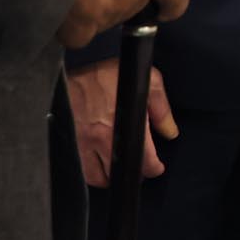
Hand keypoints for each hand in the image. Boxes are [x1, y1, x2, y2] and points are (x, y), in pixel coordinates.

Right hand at [66, 60, 174, 186]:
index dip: (154, 168)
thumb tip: (170, 132)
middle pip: (118, 175)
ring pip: (96, 176)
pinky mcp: (69, 140)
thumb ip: (161, 110)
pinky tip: (96, 159)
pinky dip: (89, 169)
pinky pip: (79, 167)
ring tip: (116, 165)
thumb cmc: (111, 72)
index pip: (144, 162)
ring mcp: (83, 143)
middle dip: (130, 174)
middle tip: (135, 165)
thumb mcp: (148, 82)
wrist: (78, 63)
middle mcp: (102, 139)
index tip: (156, 166)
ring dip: (108, 175)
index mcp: (126, 126)